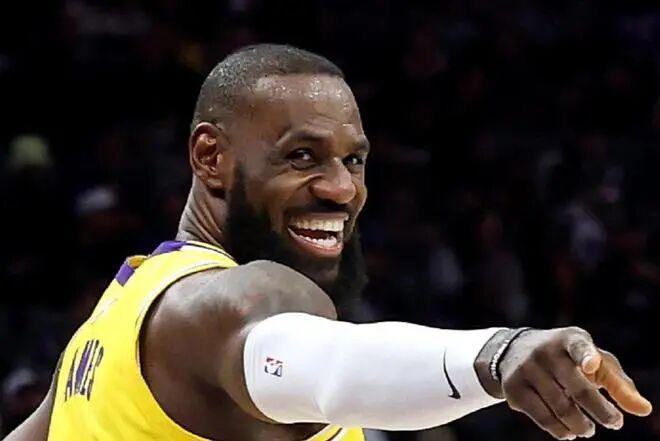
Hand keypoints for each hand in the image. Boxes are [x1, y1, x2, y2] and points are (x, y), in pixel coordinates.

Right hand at [499, 327, 651, 439]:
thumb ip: (618, 383)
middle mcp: (544, 351)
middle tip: (615, 423)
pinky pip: (542, 417)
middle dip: (600, 411)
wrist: (514, 351)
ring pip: (560, 408)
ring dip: (580, 425)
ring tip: (588, 430)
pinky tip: (568, 432)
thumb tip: (643, 410)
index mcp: (568, 339)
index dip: (586, 356)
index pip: (578, 346)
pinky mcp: (513, 387)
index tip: (591, 366)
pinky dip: (560, 430)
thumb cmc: (568, 359)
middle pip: (577, 387)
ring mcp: (526, 369)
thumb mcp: (592, 361)